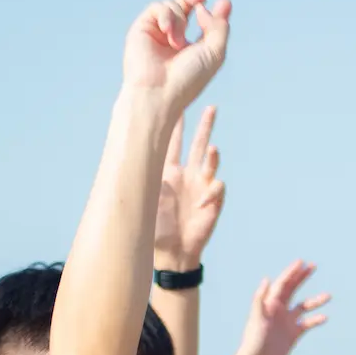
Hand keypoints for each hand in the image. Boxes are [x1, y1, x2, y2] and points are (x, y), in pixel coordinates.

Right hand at [122, 0, 230, 114]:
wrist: (158, 92)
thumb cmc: (187, 79)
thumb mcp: (215, 53)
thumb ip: (219, 27)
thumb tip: (208, 5)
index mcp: (192, 48)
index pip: (203, 21)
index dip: (214, 10)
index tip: (223, 2)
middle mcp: (174, 38)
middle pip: (184, 4)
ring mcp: (157, 33)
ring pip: (173, 5)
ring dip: (179, 20)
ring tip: (177, 43)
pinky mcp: (142, 28)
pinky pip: (157, 7)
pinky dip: (166, 15)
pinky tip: (167, 32)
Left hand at [155, 106, 224, 269]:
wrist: (171, 253)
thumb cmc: (155, 228)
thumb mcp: (144, 200)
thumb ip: (144, 177)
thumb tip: (138, 153)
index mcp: (169, 171)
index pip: (173, 142)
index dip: (175, 123)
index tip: (177, 101)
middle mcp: (188, 175)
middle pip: (198, 144)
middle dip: (205, 126)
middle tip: (211, 108)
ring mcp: (202, 187)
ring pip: (212, 163)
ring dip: (213, 155)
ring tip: (213, 150)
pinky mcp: (213, 202)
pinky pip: (217, 189)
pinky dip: (212, 192)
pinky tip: (203, 201)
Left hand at [230, 261, 330, 354]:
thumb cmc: (254, 341)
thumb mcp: (257, 319)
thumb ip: (260, 299)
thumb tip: (266, 279)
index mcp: (270, 304)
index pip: (282, 283)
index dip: (291, 272)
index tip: (301, 262)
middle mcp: (279, 310)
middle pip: (292, 289)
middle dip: (301, 277)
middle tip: (313, 266)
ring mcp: (287, 322)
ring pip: (304, 307)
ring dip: (315, 301)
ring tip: (328, 296)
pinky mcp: (293, 334)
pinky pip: (307, 324)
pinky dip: (316, 320)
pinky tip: (325, 317)